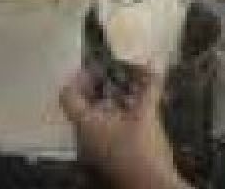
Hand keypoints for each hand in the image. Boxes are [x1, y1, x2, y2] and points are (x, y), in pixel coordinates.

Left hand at [61, 67, 188, 188]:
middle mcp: (83, 138)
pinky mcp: (106, 161)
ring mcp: (93, 152)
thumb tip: (156, 63)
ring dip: (111, 104)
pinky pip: (104, 134)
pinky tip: (136, 115)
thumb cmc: (142, 151)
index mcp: (85, 125)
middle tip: (117, 77)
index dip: (80, 77)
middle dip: (100, 89)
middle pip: (82, 106)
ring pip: (94, 120)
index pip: (68, 95)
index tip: (98, 68)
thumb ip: (149, 87)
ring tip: (131, 93)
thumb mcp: (147, 115)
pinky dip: (116, 120)